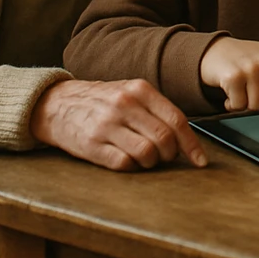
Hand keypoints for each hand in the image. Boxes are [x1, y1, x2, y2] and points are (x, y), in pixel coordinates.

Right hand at [29, 79, 207, 171]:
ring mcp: (107, 125)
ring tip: (145, 159)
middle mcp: (125, 105)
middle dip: (170, 155)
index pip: (176, 120)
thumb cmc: (103, 101)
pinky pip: (124, 164)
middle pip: (164, 139)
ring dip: (152, 163)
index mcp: (140, 90)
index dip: (191, 144)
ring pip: (147, 153)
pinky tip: (127, 160)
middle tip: (164, 157)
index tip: (201, 161)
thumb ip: (156, 109)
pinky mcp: (92, 145)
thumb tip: (184, 136)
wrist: (58, 103)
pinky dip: (132, 167)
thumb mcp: (130, 93)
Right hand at [199, 37, 258, 127]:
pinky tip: (229, 94)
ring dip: (247, 105)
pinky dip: (233, 105)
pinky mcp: (233, 76)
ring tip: (241, 91)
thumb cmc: (244, 56)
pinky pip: (239, 105)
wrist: (214, 49)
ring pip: (258, 106)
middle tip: (254, 93)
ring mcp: (251, 68)